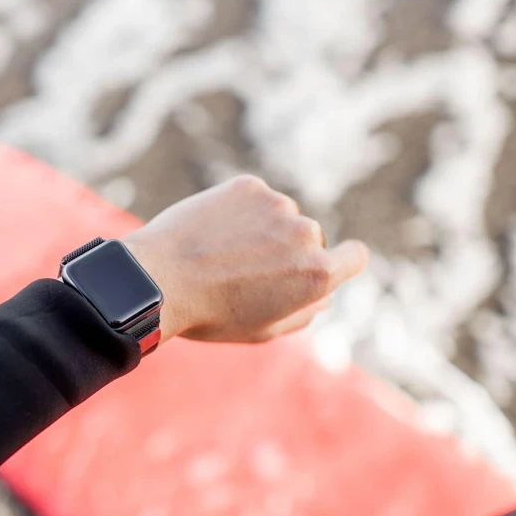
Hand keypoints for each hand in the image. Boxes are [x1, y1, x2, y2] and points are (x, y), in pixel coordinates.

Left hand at [124, 175, 369, 343]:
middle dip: (287, 250)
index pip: (356, 256)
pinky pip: (253, 198)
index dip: (343, 260)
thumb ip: (304, 312)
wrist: (160, 280)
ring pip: (278, 216)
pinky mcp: (248, 186)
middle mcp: (306, 234)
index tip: (327, 262)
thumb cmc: (211, 314)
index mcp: (317, 275)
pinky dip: (238, 210)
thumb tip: (326, 295)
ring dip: (261, 228)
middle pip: (309, 238)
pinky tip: (211, 232)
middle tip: (244, 270)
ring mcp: (278, 205)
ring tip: (220, 253)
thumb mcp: (263, 329)